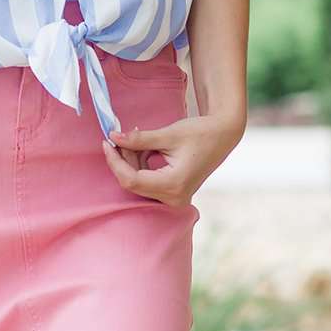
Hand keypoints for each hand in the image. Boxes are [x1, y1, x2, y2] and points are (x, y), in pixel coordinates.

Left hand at [101, 107, 242, 206]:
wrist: (224, 135)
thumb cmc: (200, 133)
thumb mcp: (168, 134)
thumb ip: (139, 139)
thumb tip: (113, 137)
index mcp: (173, 185)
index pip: (131, 180)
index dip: (115, 162)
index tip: (106, 143)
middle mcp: (174, 198)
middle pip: (134, 183)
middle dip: (123, 160)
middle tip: (119, 137)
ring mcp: (175, 198)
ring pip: (140, 183)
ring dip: (132, 161)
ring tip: (137, 138)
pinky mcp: (174, 193)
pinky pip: (148, 182)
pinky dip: (142, 165)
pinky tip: (144, 148)